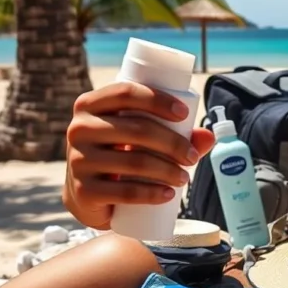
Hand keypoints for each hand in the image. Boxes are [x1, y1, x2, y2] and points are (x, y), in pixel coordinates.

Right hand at [64, 82, 214, 228]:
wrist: (87, 194)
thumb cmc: (118, 154)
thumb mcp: (138, 137)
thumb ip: (174, 132)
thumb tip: (209, 136)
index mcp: (90, 105)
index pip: (126, 93)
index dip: (158, 99)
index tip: (185, 114)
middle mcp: (78, 128)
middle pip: (137, 129)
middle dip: (173, 144)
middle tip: (191, 157)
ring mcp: (78, 160)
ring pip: (134, 161)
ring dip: (168, 171)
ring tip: (185, 178)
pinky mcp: (83, 191)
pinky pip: (124, 192)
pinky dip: (152, 194)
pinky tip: (169, 195)